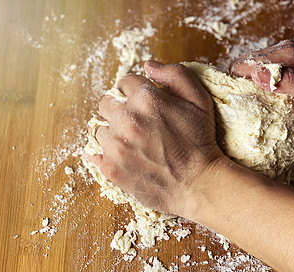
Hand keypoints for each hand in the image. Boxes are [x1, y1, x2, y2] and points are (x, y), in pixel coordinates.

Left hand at [85, 61, 223, 214]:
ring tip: (131, 143)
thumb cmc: (201, 142)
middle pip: (106, 103)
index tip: (142, 104)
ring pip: (99, 128)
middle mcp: (126, 120)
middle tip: (136, 123)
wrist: (199, 184)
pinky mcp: (110, 168)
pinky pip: (92, 152)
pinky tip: (119, 155)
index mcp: (146, 99)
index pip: (123, 83)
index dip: (134, 92)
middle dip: (119, 109)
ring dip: (112, 132)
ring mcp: (115, 146)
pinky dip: (102, 152)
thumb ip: (175, 75)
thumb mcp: (200, 100)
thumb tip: (148, 65)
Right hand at [230, 40, 293, 122]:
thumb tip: (258, 75)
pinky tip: (264, 100)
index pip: (244, 65)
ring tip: (249, 107)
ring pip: (253, 69)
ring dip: (248, 86)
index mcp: (286, 56)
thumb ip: (291, 82)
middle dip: (238, 85)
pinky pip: (264, 73)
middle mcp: (282, 51)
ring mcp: (285, 56)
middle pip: (244, 66)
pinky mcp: (289, 64)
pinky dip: (259, 86)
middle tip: (240, 109)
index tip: (233, 104)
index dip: (234, 84)